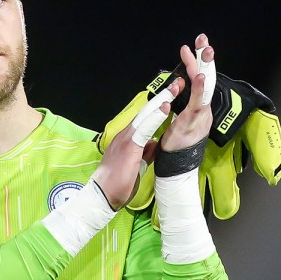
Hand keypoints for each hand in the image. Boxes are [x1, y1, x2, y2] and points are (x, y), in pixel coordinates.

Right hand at [91, 78, 180, 209]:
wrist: (103, 195)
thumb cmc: (118, 183)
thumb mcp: (137, 164)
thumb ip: (145, 152)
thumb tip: (154, 144)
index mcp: (129, 138)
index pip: (146, 118)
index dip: (159, 106)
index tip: (172, 96)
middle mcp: (126, 134)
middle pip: (146, 111)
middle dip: (163, 96)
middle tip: (177, 84)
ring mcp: (126, 138)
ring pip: (146, 115)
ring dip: (161, 101)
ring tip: (174, 89)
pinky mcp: (128, 145)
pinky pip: (145, 128)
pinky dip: (156, 116)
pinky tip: (166, 107)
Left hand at [159, 33, 214, 151]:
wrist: (177, 168)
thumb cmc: (177, 145)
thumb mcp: (179, 120)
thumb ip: (181, 104)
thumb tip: (178, 87)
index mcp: (199, 108)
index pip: (198, 81)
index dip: (194, 63)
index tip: (191, 46)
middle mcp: (203, 110)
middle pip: (206, 79)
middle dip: (204, 58)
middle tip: (203, 39)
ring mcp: (200, 116)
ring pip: (205, 88)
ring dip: (205, 68)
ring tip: (205, 51)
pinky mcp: (192, 123)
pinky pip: (196, 104)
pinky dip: (199, 89)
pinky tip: (199, 76)